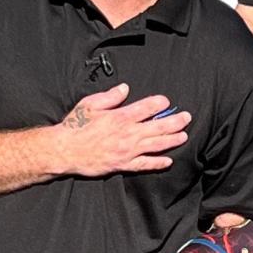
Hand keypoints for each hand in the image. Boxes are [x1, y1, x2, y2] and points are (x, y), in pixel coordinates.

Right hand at [57, 83, 190, 176]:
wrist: (65, 151)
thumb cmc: (75, 126)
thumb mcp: (90, 104)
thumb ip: (110, 97)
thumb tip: (125, 88)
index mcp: (120, 116)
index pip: (146, 108)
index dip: (159, 103)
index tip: (166, 101)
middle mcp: (127, 133)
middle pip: (157, 127)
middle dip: (175, 121)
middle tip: (187, 117)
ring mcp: (127, 151)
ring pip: (156, 145)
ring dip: (172, 140)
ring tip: (184, 136)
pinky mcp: (123, 164)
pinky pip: (144, 165)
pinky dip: (157, 163)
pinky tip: (168, 161)